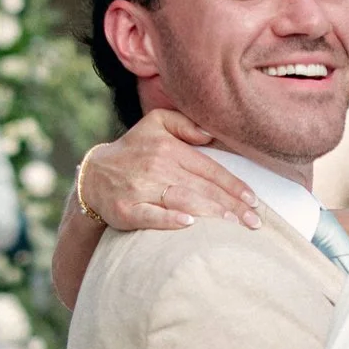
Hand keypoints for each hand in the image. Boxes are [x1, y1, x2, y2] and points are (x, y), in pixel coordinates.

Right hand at [78, 109, 265, 234]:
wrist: (94, 174)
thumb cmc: (134, 150)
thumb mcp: (156, 124)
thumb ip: (185, 123)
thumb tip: (211, 133)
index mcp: (169, 149)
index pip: (209, 169)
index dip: (233, 185)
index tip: (254, 201)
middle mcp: (156, 167)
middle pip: (202, 188)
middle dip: (231, 206)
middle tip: (254, 222)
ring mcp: (140, 189)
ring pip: (182, 200)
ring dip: (210, 213)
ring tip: (233, 225)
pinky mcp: (126, 208)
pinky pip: (151, 215)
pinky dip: (169, 219)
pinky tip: (189, 223)